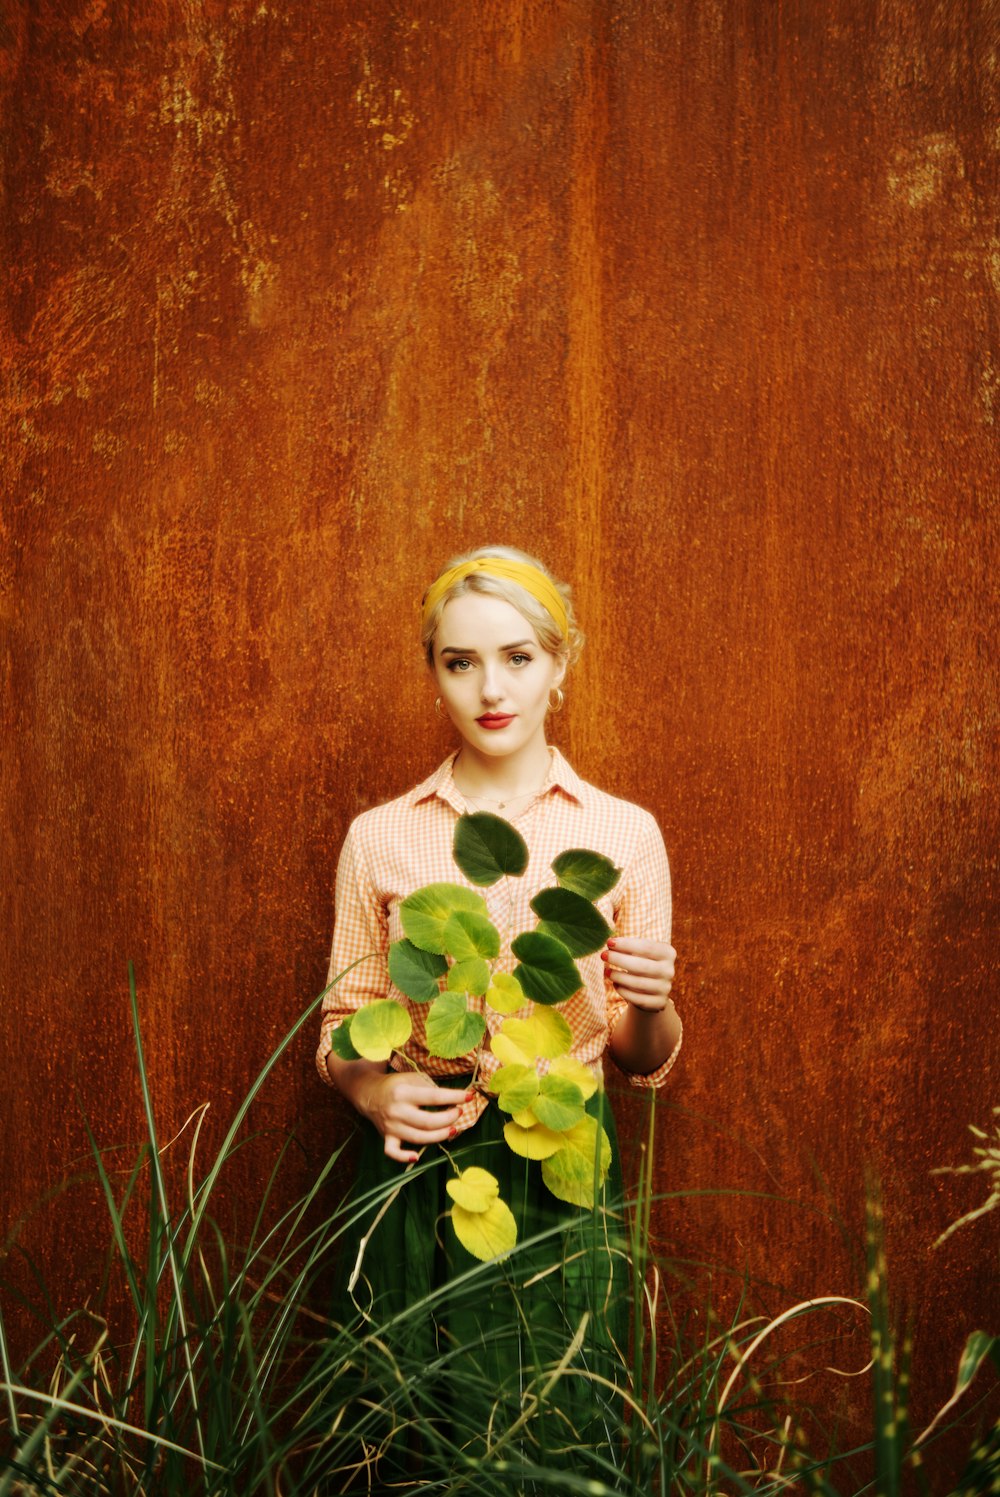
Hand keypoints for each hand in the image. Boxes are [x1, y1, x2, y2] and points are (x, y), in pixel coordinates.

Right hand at [353, 1069, 472, 1163]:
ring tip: (453, 1129)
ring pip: (418, 1138)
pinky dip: (403, 1157)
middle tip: (459, 1113)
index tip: (469, 1097)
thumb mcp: (414, 1078)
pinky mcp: (386, 1137)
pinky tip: (416, 1157)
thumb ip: (431, 1089)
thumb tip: (453, 1101)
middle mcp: (397, 1111)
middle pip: (428, 1122)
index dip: (454, 1097)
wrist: (370, 1093)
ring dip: (439, 1136)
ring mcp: (391, 1126)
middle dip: (449, 1118)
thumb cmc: (398, 1085)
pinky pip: (393, 1152)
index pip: (434, 1097)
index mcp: (404, 1093)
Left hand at [601, 937, 675, 1011]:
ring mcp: (665, 988)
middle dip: (619, 959)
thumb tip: (610, 943)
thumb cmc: (641, 962)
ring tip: (606, 971)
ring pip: (638, 983)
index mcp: (667, 953)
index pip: (646, 947)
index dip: (626, 944)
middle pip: (641, 965)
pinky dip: (624, 991)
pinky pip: (638, 998)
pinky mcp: (658, 1003)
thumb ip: (628, 947)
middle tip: (603, 955)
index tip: (609, 942)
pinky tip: (615, 984)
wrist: (651, 988)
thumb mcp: (639, 952)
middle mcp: (669, 971)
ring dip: (618, 976)